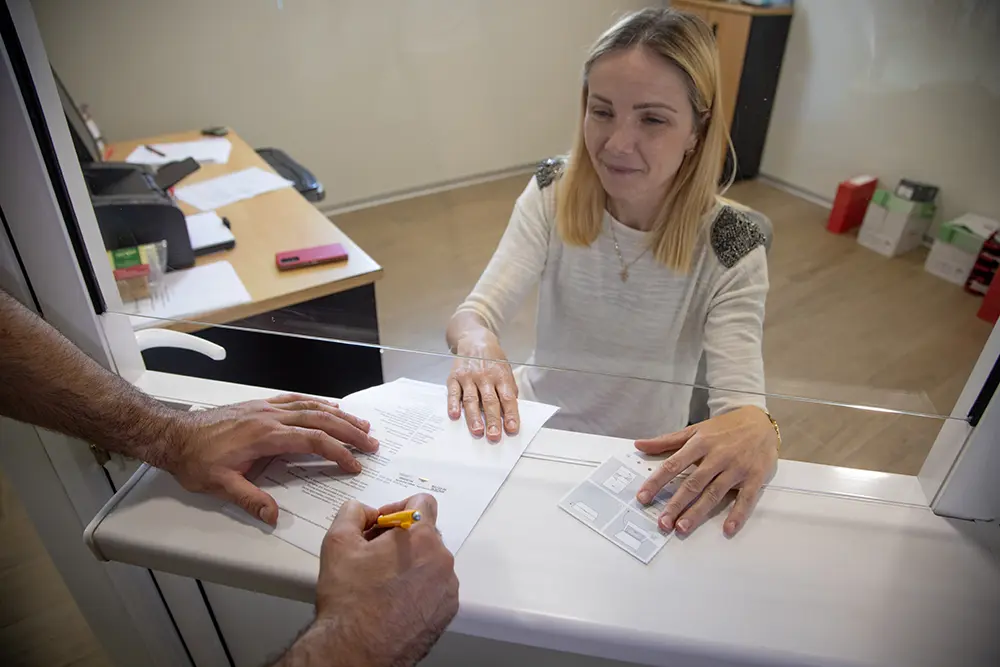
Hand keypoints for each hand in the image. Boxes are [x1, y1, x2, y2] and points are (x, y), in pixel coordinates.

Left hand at [156, 394, 377, 525]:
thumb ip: (250, 500)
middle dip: (349, 431)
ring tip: (361, 424)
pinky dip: (317, 403)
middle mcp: (270, 417)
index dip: (338, 453)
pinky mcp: (260, 406)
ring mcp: (266, 409)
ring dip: (339, 415)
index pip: (313, 441)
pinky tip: (329, 408)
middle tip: (372, 442)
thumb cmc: (194, 460)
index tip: (354, 465)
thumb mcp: (219, 486)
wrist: (173, 435)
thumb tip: (273, 517)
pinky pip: (296, 400)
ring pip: (312, 407)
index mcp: (265, 436)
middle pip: (320, 420)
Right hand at [311, 495, 458, 666]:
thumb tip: (364, 510)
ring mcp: (447, 589)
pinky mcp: (446, 613)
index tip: (381, 523)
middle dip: (400, 539)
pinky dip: (417, 588)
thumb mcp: (338, 542)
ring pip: (430, 562)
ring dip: (410, 564)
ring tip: (381, 582)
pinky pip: (434, 588)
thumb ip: (353, 512)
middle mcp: (442, 561)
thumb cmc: (349, 598)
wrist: (356, 651)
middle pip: (425, 535)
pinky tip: (392, 601)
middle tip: (372, 554)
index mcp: (421, 538)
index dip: (398, 507)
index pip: (422, 503)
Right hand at [447, 330, 518, 441]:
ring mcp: (469, 377)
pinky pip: (454, 392)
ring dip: (474, 417)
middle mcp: (485, 376)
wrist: (474, 340)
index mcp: (501, 376)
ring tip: (477, 431)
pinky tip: (455, 415)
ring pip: (472, 399)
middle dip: (493, 420)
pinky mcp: (454, 377)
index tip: (512, 429)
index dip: (510, 414)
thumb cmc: (492, 360)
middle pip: (490, 401)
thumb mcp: (506, 371)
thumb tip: (510, 412)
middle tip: (494, 436)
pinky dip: (453, 404)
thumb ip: (508, 390)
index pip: (507, 398)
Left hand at [634, 406, 777, 537]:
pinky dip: (737, 514)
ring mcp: (736, 468)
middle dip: (676, 504)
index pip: (673, 464)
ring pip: (714, 493)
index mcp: (700, 443)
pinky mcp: (755, 477)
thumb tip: (639, 445)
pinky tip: (727, 528)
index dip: (656, 482)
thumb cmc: (725, 428)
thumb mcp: (695, 430)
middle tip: (663, 522)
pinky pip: (746, 498)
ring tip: (682, 527)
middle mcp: (717, 456)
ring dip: (698, 512)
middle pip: (693, 483)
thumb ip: (667, 441)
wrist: (760, 422)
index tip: (643, 497)